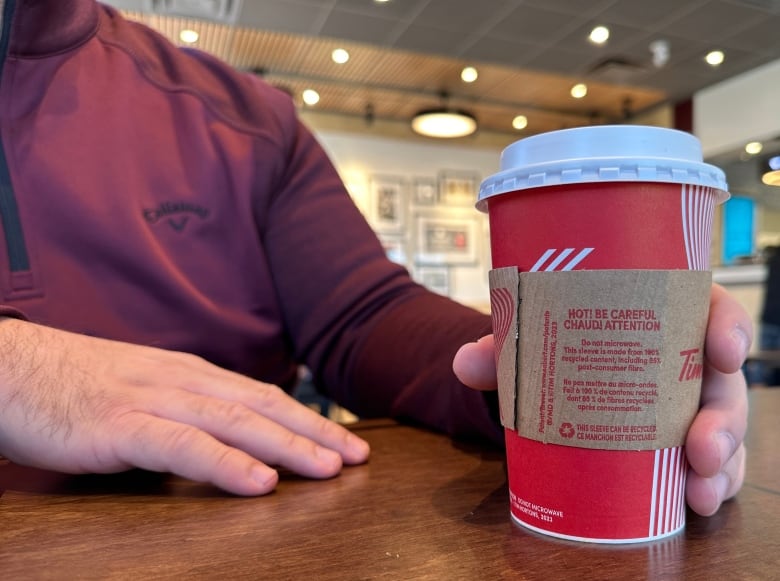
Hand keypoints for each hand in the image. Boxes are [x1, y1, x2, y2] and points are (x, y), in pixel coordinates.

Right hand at [0, 319, 368, 494]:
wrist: (14, 369)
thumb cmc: (79, 384)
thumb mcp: (146, 388)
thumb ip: (188, 407)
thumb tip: (230, 433)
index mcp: (192, 374)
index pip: (264, 397)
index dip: (309, 418)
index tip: (345, 440)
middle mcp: (184, 381)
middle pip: (263, 407)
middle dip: (315, 433)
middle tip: (358, 456)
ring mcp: (155, 401)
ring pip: (236, 424)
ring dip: (287, 446)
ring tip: (329, 469)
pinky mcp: (123, 426)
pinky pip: (184, 446)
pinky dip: (226, 464)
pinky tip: (259, 481)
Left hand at [453, 283, 750, 516]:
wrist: (554, 375)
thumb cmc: (559, 343)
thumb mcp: (534, 338)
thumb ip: (503, 349)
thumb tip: (464, 363)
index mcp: (662, 312)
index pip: (709, 310)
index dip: (727, 327)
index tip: (723, 351)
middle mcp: (685, 357)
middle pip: (722, 382)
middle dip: (723, 418)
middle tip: (700, 447)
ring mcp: (689, 402)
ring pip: (724, 429)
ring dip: (721, 462)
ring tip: (696, 491)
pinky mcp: (682, 440)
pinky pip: (712, 462)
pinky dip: (710, 484)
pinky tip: (696, 503)